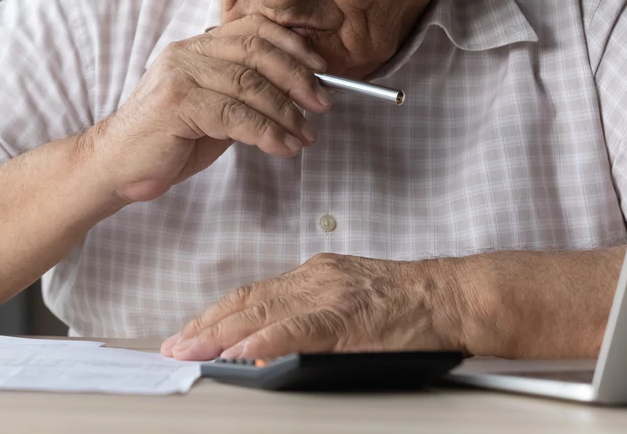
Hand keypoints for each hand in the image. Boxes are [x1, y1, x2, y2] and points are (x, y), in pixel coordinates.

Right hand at [88, 15, 332, 203]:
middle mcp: (187, 53)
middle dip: (298, 78)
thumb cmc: (165, 142)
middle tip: (323, 103)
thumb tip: (294, 96)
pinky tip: (282, 147)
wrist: (115, 166)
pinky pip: (235, 115)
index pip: (252, 29)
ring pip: (250, 85)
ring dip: (286, 112)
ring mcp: (180, 76)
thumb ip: (244, 97)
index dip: (292, 44)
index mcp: (196, 47)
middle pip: (257, 52)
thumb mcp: (212, 111)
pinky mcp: (177, 105)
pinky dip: (267, 132)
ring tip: (305, 135)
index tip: (320, 67)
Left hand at [160, 253, 465, 360]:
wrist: (451, 296)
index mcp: (314, 275)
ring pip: (264, 312)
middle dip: (206, 326)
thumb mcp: (349, 300)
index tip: (190, 332)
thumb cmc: (409, 304)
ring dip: (221, 334)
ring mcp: (330, 295)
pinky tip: (243, 351)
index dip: (216, 314)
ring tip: (193, 351)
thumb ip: (310, 318)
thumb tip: (268, 347)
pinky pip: (299, 329)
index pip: (252, 294)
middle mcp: (315, 279)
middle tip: (175, 347)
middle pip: (248, 301)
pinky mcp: (348, 316)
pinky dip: (266, 339)